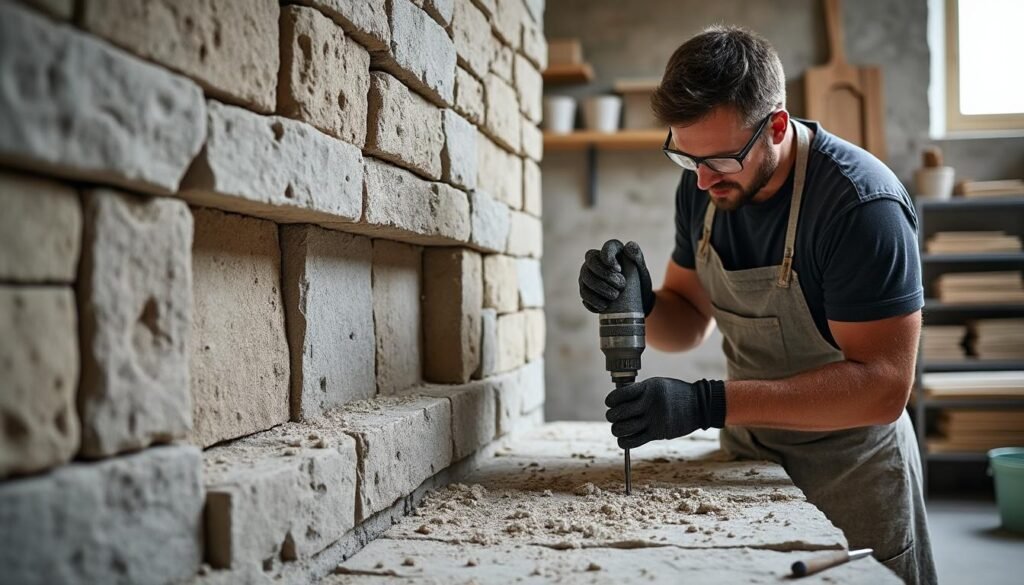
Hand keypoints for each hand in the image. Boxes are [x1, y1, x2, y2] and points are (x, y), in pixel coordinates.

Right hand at [578, 239, 654, 314]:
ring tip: (614, 296)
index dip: (609, 257)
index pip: (606, 248)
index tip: (619, 269)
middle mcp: (595, 261)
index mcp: (612, 252)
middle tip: (621, 286)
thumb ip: (637, 257)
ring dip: (600, 288)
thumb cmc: (638, 283)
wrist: (635, 303)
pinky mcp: (585, 291)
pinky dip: (593, 301)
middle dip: (604, 275)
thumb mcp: (641, 270)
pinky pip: (584, 294)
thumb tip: (628, 246)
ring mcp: (587, 276)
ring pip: (585, 279)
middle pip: (590, 262)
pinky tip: (604, 305)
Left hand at [605, 377, 726, 448]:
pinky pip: (634, 441)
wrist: (699, 405)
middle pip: (620, 413)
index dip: (611, 400)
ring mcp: (655, 419)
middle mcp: (650, 403)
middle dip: (612, 416)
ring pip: (624, 428)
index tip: (610, 403)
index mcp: (649, 388)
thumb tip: (617, 398)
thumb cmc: (675, 393)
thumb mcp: (658, 384)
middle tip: (613, 416)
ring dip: (617, 430)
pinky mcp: (658, 433)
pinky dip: (624, 442)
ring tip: (618, 428)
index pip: (620, 395)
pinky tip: (623, 439)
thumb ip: (639, 390)